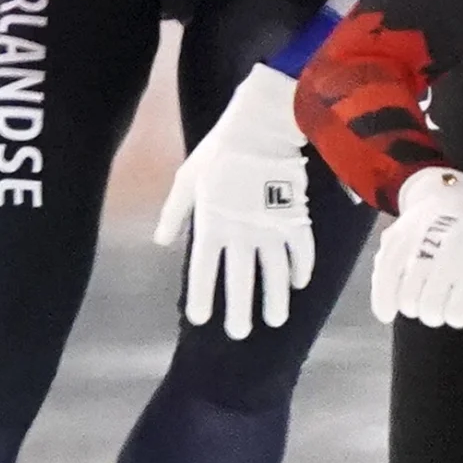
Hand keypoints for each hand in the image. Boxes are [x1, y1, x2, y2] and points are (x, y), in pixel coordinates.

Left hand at [155, 64, 314, 335]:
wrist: (260, 127)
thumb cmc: (218, 153)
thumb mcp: (186, 181)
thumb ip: (174, 214)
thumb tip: (161, 243)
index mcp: (211, 224)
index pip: (204, 270)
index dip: (202, 296)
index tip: (200, 319)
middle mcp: (241, 231)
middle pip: (241, 279)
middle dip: (240, 309)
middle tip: (239, 335)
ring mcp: (271, 226)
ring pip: (275, 271)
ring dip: (275, 298)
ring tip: (275, 321)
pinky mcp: (296, 216)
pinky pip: (302, 250)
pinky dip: (301, 268)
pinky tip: (299, 285)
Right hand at [373, 166, 462, 328]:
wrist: (450, 202)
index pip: (457, 313)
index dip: (457, 316)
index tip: (458, 307)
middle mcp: (444, 256)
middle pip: (430, 311)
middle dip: (434, 314)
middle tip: (438, 304)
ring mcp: (416, 250)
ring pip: (407, 301)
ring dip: (414, 308)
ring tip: (421, 299)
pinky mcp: (393, 246)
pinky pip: (383, 282)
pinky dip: (383, 302)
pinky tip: (387, 315)